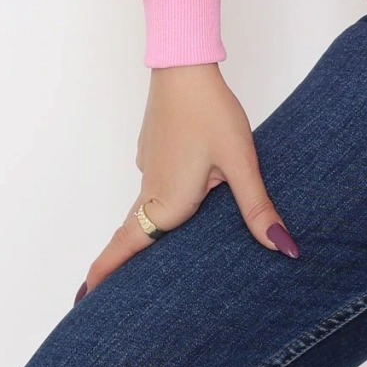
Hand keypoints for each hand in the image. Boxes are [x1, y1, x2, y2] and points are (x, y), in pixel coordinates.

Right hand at [74, 62, 298, 304]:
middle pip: (131, 236)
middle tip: (111, 294)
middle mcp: (151, 190)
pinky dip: (156, 206)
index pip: (125, 248)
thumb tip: (283, 246)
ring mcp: (149, 168)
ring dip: (144, 235)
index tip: (82, 301)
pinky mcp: (155, 151)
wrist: (185, 65)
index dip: (103, 276)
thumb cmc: (211, 112)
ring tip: (150, 261)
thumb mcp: (239, 162)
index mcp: (168, 203)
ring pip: (144, 211)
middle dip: (122, 266)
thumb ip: (256, 207)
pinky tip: (179, 204)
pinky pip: (152, 188)